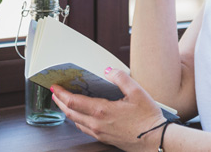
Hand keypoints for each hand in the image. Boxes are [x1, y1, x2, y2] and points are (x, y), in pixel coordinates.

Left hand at [51, 68, 167, 150]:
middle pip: (70, 112)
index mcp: (102, 111)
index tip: (54, 86)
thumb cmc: (148, 118)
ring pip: (75, 121)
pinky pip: (84, 128)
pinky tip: (80, 115)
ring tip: (64, 102)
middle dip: (59, 102)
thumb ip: (121, 78)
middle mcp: (97, 124)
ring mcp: (99, 133)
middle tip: (54, 93)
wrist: (156, 140)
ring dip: (67, 111)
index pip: (73, 101)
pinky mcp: (104, 138)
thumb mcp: (137, 92)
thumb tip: (108, 71)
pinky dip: (77, 119)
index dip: (61, 93)